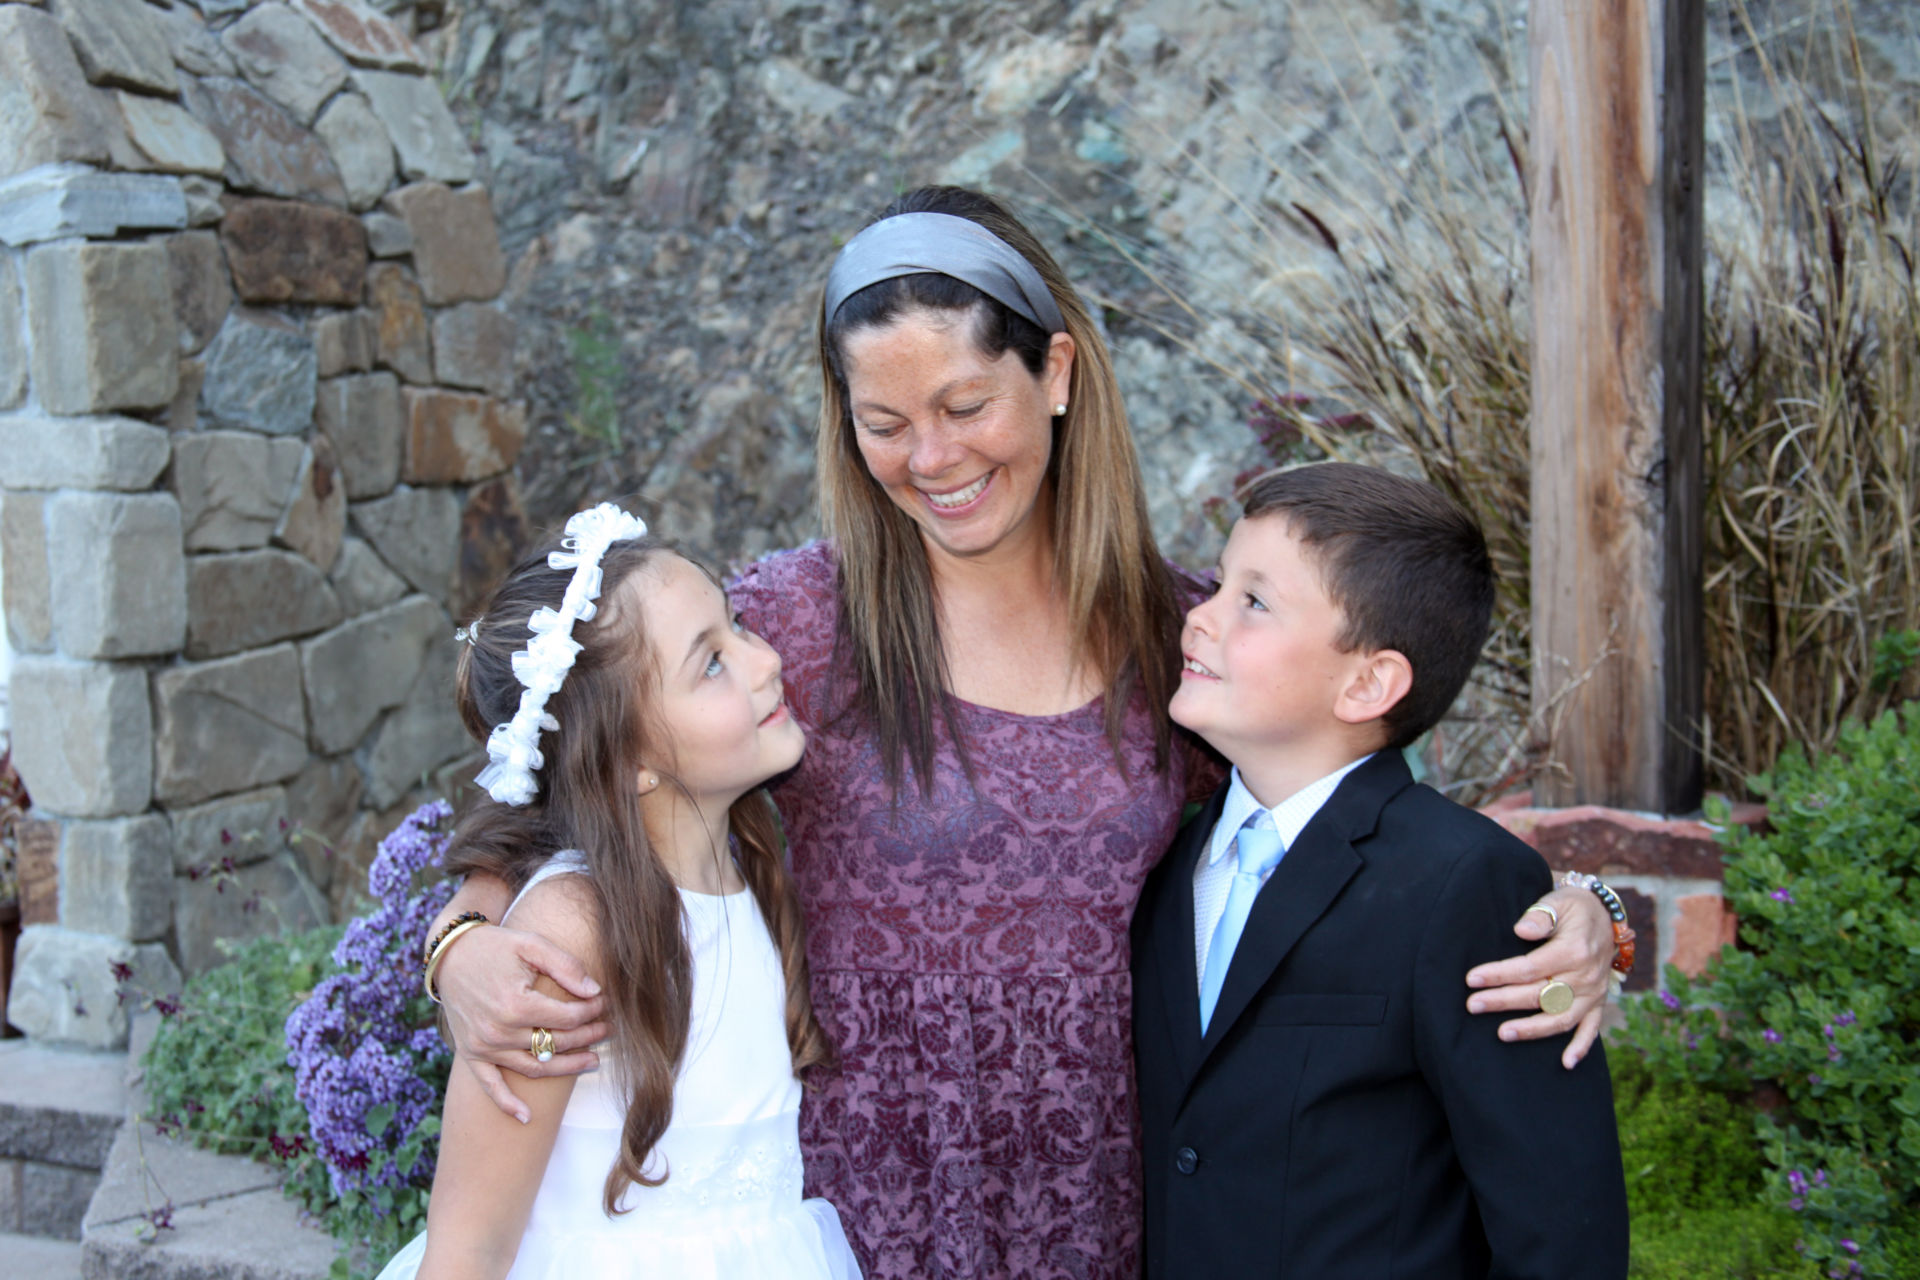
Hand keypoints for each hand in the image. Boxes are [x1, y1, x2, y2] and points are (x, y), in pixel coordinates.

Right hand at [435, 922, 609, 1122]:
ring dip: (567, 1068)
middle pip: (556, 1043)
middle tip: (609, 1029)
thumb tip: (594, 992)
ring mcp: (483, 1047)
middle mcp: (498, 1031)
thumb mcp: (531, 944)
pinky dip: (507, 1104)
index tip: (605, 1003)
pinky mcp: (471, 1054)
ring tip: (594, 1061)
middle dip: (588, 1037)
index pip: (568, 1018)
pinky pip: (490, 1086)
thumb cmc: (496, 947)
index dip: (592, 1011)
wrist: (451, 955)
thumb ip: (565, 966)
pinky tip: (527, 1117)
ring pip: (534, 1068)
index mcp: (516, 1005)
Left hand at [1464, 885, 1612, 1068]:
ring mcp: (1593, 993)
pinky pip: (1592, 1029)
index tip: (1472, 979)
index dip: (1499, 974)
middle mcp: (1585, 976)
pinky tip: (1566, 1064)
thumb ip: (1540, 915)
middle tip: (1472, 1005)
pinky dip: (1581, 1047)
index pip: (1529, 968)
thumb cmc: (1574, 907)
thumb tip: (1521, 930)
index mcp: (1573, 950)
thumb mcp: (1559, 901)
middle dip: (1502, 1001)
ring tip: (1502, 1033)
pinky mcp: (1598, 1003)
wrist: (1606, 916)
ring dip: (1531, 1029)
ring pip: (1560, 1018)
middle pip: (1538, 995)